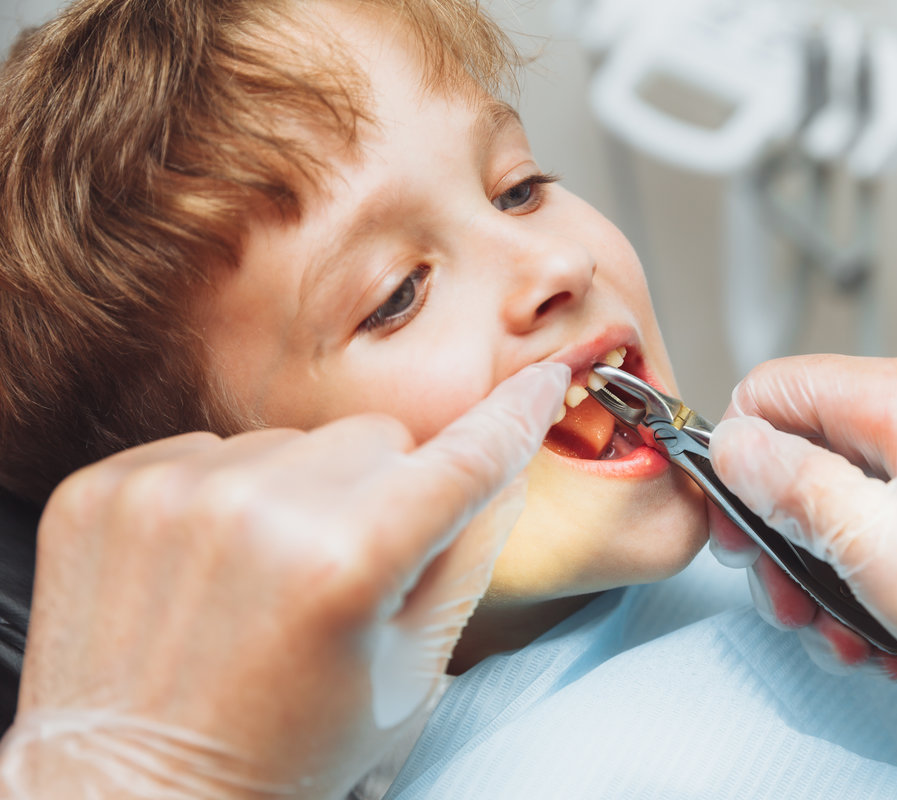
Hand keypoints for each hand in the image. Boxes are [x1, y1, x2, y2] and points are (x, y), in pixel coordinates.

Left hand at [0, 362, 568, 798]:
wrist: (133, 791)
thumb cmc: (289, 747)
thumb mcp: (409, 670)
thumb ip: (468, 557)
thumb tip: (503, 468)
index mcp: (349, 561)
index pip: (464, 457)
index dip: (514, 417)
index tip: (545, 379)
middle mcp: (259, 508)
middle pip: (377, 437)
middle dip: (384, 487)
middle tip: (348, 570)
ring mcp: (171, 492)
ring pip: (292, 440)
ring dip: (300, 490)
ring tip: (267, 577)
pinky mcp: (107, 488)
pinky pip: (209, 448)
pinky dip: (225, 493)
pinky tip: (209, 566)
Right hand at [707, 354, 896, 776]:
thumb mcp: (890, 554)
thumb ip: (798, 489)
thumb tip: (730, 445)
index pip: (775, 388)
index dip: (740, 456)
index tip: (740, 525)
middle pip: (800, 446)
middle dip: (780, 530)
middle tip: (788, 593)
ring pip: (831, 492)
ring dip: (819, 567)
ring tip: (841, 627)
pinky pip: (873, 516)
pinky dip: (860, 572)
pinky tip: (876, 624)